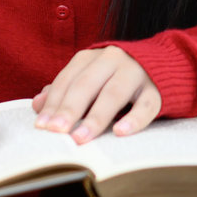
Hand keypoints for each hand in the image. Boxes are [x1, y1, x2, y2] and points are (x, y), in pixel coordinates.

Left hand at [33, 47, 160, 143]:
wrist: (159, 64)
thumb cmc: (112, 77)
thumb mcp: (88, 79)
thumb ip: (64, 90)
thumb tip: (37, 105)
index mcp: (90, 58)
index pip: (67, 80)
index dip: (53, 103)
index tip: (42, 126)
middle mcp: (111, 60)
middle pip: (87, 85)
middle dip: (70, 109)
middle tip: (57, 132)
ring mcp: (135, 73)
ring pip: (113, 94)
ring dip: (95, 117)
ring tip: (80, 138)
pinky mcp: (156, 89)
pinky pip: (146, 105)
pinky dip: (134, 119)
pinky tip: (120, 132)